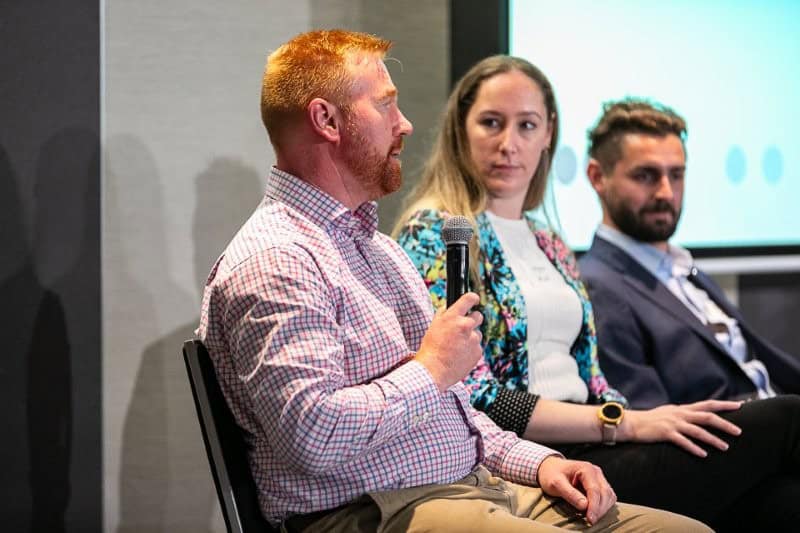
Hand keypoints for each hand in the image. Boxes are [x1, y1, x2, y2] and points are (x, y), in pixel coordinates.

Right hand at [415, 292, 482, 391]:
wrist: (434, 370)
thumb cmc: (431, 348)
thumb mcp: (433, 326)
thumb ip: (443, 315)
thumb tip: (449, 308)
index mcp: (453, 316)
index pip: (469, 299)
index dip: (473, 298)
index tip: (475, 300)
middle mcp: (466, 325)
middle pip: (478, 316)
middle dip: (473, 320)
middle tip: (464, 328)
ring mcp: (474, 339)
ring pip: (477, 334)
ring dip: (470, 338)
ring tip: (457, 347)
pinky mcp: (478, 352)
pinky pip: (477, 347)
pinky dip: (471, 350)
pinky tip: (460, 355)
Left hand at [537, 456, 615, 525]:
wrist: (551, 468)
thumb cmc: (551, 474)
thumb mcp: (556, 483)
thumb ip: (570, 493)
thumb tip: (584, 506)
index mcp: (586, 469)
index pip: (594, 490)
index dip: (594, 506)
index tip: (590, 519)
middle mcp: (596, 472)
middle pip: (605, 494)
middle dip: (599, 510)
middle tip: (590, 521)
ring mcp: (599, 478)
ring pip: (609, 496)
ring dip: (603, 509)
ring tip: (591, 518)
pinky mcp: (600, 485)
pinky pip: (608, 498)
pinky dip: (603, 507)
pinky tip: (594, 513)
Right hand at [624, 400, 742, 456]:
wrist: (631, 423)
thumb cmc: (650, 420)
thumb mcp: (669, 412)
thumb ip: (683, 414)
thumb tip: (696, 415)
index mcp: (683, 408)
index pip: (708, 404)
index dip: (724, 405)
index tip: (740, 405)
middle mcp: (680, 414)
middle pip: (707, 417)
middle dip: (725, 424)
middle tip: (739, 431)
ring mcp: (673, 423)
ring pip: (698, 431)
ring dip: (713, 439)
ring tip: (725, 447)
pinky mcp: (666, 433)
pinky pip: (683, 441)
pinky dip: (694, 448)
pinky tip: (703, 455)